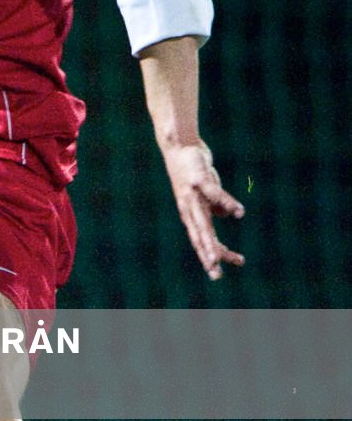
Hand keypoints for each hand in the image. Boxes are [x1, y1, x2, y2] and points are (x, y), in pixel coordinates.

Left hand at [158, 140, 244, 279]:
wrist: (179, 145)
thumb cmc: (194, 171)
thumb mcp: (205, 193)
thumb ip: (214, 206)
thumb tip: (225, 216)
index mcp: (190, 213)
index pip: (200, 239)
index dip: (208, 255)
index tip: (218, 272)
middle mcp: (188, 208)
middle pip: (199, 236)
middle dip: (207, 256)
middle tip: (215, 274)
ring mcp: (191, 195)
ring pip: (201, 222)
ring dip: (209, 241)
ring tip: (218, 257)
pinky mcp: (198, 180)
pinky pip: (216, 194)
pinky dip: (227, 203)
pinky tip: (240, 214)